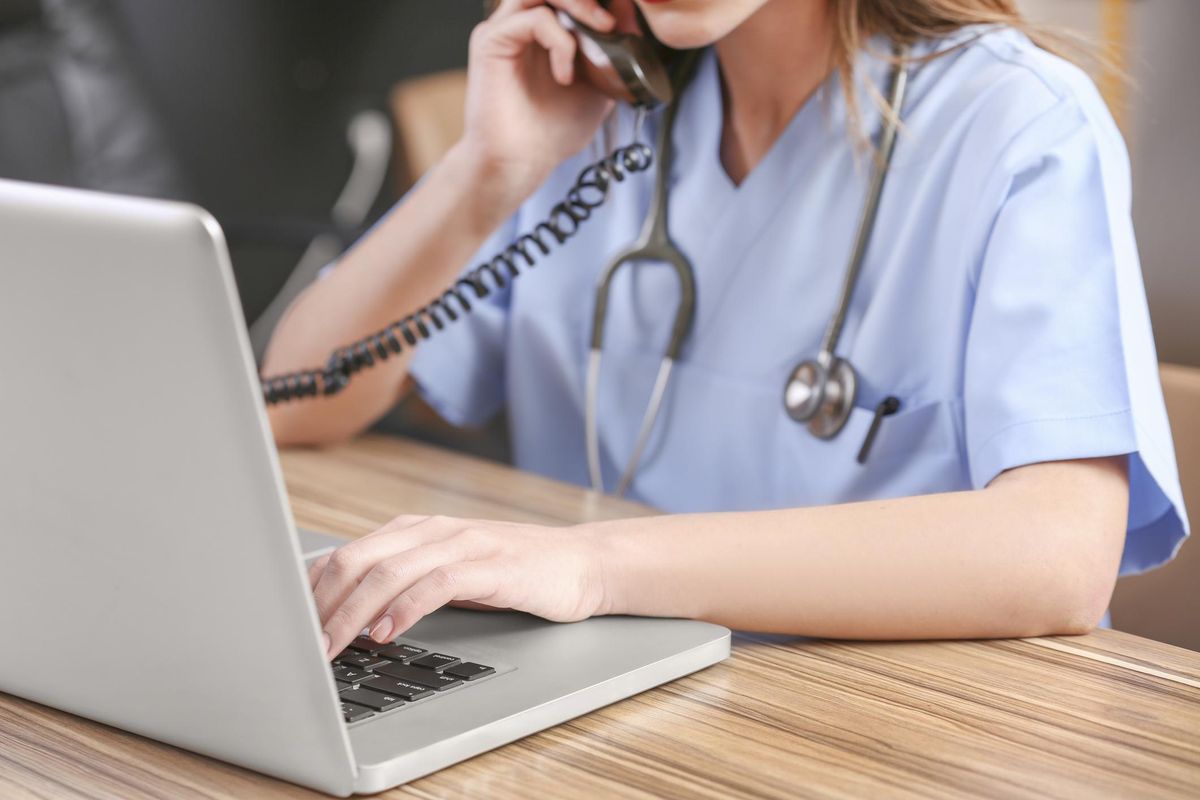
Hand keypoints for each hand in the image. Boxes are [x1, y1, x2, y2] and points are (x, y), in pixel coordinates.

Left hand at [309, 514, 609, 658]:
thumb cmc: (513, 571)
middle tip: (302, 645)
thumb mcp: (449, 572)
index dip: (312, 591)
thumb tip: (347, 613)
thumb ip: (404, 583)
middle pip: (359, 560)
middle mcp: (433, 530)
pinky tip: (389, 633)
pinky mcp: (491, 565)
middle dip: (323, 605)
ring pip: (390, 572)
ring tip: (333, 646)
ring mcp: (463, 544)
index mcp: (416, 530)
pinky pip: (438, 583)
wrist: (579, 563)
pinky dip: (407, 608)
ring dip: (354, 613)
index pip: (347, 554)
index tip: (289, 627)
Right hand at [459, 0, 623, 195]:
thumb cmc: (553, 131)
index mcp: (543, 28)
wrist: (522, 163)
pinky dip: (560, 42)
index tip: (626, 13)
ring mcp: (504, 28)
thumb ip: (612, 53)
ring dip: (579, 3)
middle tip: (614, 19)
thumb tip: (633, 20)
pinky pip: (533, 19)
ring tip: (602, 30)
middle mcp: (520, 21)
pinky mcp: (491, 42)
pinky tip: (566, 75)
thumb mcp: (599, 86)